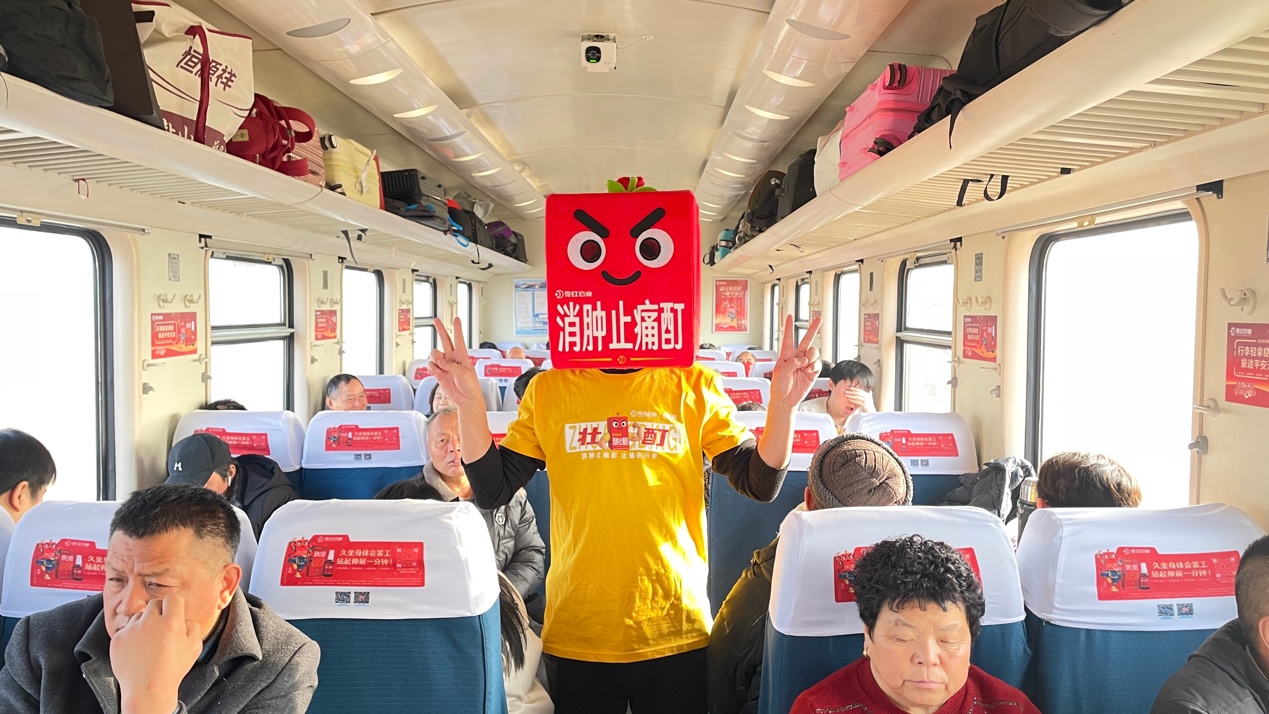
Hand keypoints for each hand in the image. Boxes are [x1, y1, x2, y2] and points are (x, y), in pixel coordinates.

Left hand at [111, 595, 201, 713]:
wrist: (148, 690)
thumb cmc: (172, 670)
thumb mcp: (195, 647)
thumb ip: (192, 626)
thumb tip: (183, 616)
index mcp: (171, 623)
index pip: (172, 598)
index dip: (174, 606)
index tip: (173, 614)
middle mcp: (150, 623)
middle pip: (154, 604)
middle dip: (159, 613)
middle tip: (161, 629)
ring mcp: (131, 630)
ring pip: (138, 616)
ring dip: (143, 625)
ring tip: (148, 644)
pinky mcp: (117, 639)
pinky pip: (125, 630)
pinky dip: (131, 637)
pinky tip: (137, 651)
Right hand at [429, 317, 486, 408]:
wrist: (466, 399)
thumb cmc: (471, 386)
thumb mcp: (464, 373)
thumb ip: (451, 366)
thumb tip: (440, 361)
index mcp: (462, 356)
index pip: (459, 339)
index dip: (458, 329)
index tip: (456, 319)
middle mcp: (452, 358)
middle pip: (445, 340)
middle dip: (441, 329)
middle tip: (436, 320)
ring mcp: (445, 365)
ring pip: (435, 354)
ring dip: (436, 359)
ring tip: (441, 367)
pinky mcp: (438, 373)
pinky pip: (431, 365)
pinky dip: (433, 368)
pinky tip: (438, 372)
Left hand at [769, 315, 821, 408]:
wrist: (785, 400)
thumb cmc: (779, 387)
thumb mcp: (780, 373)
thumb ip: (792, 363)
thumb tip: (803, 359)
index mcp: (786, 355)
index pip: (788, 338)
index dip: (788, 327)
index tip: (789, 317)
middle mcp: (797, 357)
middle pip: (806, 340)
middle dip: (813, 329)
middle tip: (819, 319)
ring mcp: (805, 364)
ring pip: (813, 351)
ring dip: (811, 355)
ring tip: (806, 364)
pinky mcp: (812, 372)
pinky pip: (817, 364)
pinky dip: (814, 366)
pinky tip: (808, 370)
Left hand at [843, 387, 874, 413]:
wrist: (871, 412)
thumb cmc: (870, 406)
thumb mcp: (870, 398)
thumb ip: (869, 393)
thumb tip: (870, 389)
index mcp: (868, 394)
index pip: (860, 390)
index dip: (855, 388)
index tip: (850, 387)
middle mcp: (867, 397)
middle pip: (858, 393)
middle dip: (851, 392)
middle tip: (846, 391)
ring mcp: (866, 401)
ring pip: (857, 397)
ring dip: (851, 396)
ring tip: (846, 395)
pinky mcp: (864, 405)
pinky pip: (857, 402)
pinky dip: (853, 400)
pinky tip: (849, 399)